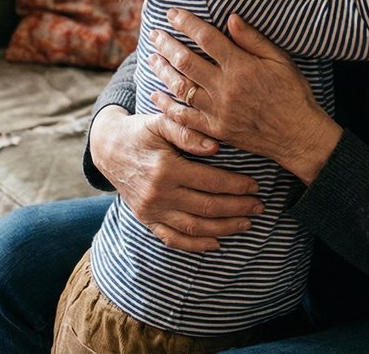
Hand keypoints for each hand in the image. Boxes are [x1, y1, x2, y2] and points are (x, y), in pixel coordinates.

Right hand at [89, 106, 263, 250]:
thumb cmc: (140, 132)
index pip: (210, 181)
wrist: (108, 149)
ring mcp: (152, 210)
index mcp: (166, 168)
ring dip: (224, 228)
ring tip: (247, 223)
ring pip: (194, 227)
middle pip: (207, 207)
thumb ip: (187, 132)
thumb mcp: (160, 122)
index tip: (256, 186)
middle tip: (259, 206)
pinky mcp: (146, 220)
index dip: (236, 185)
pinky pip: (173, 239)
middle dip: (237, 208)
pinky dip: (196, 245)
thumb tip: (216, 147)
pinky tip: (217, 243)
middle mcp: (158, 193)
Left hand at [148, 10, 342, 183]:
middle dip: (167, 44)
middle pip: (186, 61)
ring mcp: (218, 111)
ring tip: (152, 58)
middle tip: (155, 34)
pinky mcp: (215, 130)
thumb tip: (231, 17)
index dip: (187, 23)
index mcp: (241, 67)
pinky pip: (184, 117)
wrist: (298, 136)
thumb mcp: (280, 60)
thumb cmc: (292, 94)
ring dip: (162, 71)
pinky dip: (167, 105)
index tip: (173, 13)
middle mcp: (225, 88)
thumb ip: (253, 39)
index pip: (207, 38)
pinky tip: (156, 94)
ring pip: (180, 87)